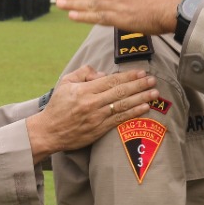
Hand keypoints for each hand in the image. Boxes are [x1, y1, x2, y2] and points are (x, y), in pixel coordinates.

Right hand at [26, 65, 157, 159]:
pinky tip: (145, 108)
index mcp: (84, 90)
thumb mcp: (65, 83)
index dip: (128, 76)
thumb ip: (83, 72)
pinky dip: (133, 113)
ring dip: (141, 98)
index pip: (111, 81)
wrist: (49, 132)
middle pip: (120, 92)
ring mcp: (97, 118)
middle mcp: (92, 104)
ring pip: (123, 106)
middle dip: (139, 85)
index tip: (141, 72)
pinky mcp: (99, 130)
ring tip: (154, 93)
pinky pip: (120, 120)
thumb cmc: (58, 106)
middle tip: (153, 80)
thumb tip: (102, 73)